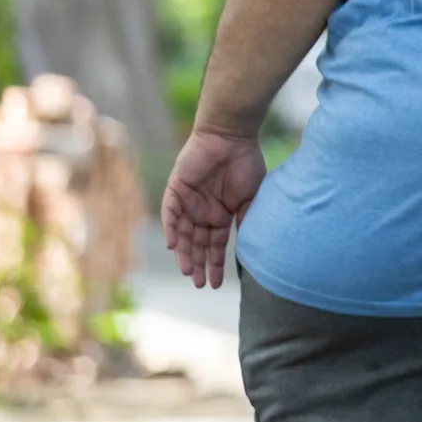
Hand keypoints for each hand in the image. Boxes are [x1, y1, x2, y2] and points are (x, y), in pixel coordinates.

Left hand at [161, 129, 265, 289]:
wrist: (231, 137)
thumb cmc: (245, 163)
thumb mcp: (251, 197)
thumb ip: (246, 220)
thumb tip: (249, 246)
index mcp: (220, 215)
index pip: (215, 245)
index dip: (215, 264)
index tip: (217, 284)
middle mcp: (202, 212)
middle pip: (197, 244)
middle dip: (198, 264)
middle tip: (200, 284)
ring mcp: (188, 202)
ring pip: (183, 234)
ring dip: (184, 252)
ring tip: (189, 270)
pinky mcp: (176, 190)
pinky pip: (170, 214)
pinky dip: (172, 229)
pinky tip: (175, 245)